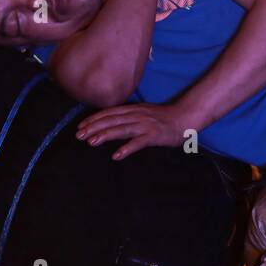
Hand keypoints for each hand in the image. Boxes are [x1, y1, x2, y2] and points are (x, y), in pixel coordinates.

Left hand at [75, 101, 193, 159]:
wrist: (186, 118)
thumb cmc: (164, 118)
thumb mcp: (143, 112)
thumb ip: (129, 116)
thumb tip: (112, 122)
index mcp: (133, 109)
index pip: (109, 113)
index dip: (93, 119)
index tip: (81, 126)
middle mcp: (136, 115)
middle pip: (111, 120)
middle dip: (93, 127)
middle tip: (79, 135)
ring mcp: (145, 125)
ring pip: (121, 129)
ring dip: (105, 135)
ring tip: (91, 142)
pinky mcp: (154, 136)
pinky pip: (138, 143)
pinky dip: (126, 148)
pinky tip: (116, 155)